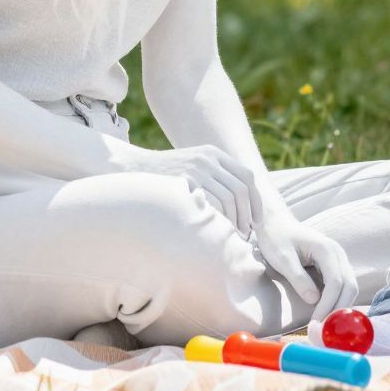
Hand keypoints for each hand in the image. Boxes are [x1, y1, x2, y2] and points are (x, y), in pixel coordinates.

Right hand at [130, 144, 263, 235]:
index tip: (257, 222)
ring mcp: (195, 170)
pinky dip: (218, 220)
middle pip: (240, 189)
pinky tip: (216, 232)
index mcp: (213, 153)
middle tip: (246, 234)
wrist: (132, 169)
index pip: (247, 177)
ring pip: (228, 199)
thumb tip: (239, 206)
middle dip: (247, 215)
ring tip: (232, 237)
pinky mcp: (184, 182)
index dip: (256, 201)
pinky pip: (210, 204)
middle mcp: (208, 159)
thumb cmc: (165, 176)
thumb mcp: (193, 166)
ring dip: (235, 221)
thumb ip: (214, 177)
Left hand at [255, 209, 357, 319]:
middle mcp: (338, 254)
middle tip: (322, 331)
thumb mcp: (282, 258)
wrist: (275, 223)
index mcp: (327, 249)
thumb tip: (313, 300)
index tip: (315, 324)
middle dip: (338, 310)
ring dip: (339, 308)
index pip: (336, 282)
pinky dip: (337, 302)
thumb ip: (298, 278)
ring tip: (323, 327)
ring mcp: (338, 260)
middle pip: (349, 287)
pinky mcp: (334, 267)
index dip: (328, 305)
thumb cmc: (276, 238)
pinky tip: (324, 315)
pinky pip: (342, 287)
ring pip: (349, 288)